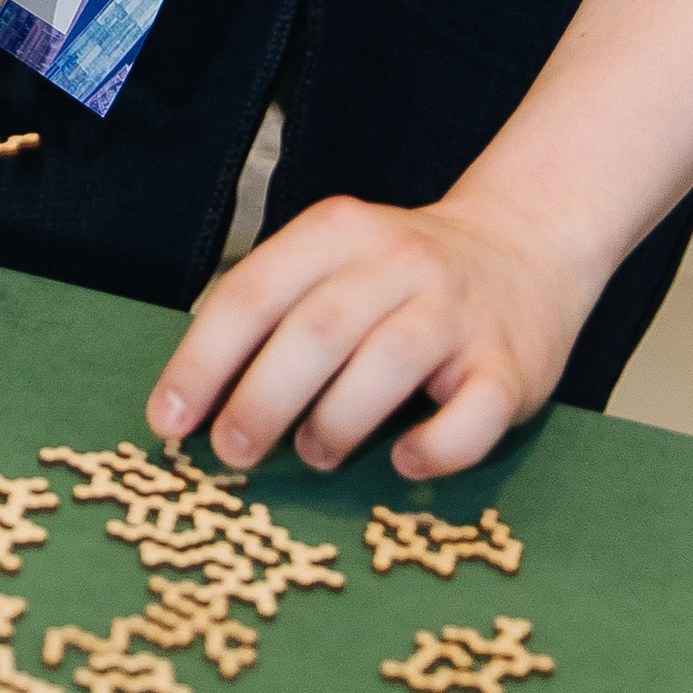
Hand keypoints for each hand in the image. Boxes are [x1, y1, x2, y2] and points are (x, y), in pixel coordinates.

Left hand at [146, 190, 601, 481]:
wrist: (525, 247)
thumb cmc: (399, 276)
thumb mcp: (332, 263)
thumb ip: (273, 313)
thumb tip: (194, 398)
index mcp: (339, 231)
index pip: (253, 292)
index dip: (202, 361)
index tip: (166, 421)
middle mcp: (400, 262)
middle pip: (316, 331)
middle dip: (260, 400)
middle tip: (230, 452)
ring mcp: (459, 312)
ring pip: (387, 366)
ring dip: (336, 424)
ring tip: (314, 455)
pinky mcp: (510, 366)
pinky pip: (471, 416)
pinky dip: (433, 448)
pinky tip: (403, 461)